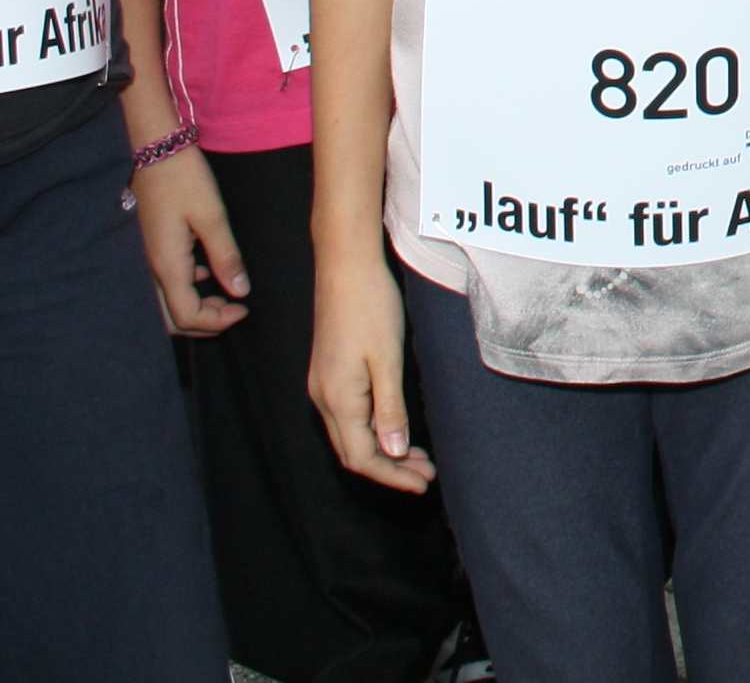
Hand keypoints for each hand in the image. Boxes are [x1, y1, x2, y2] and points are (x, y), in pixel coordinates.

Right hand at [131, 147, 249, 335]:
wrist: (155, 148)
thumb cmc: (185, 178)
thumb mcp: (212, 216)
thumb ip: (226, 256)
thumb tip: (240, 292)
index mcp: (167, 264)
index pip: (186, 315)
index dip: (216, 321)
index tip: (243, 309)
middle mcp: (153, 267)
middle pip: (171, 317)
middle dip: (203, 323)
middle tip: (234, 311)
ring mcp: (150, 257)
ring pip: (167, 301)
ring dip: (196, 306)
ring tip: (225, 295)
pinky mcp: (153, 244)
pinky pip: (167, 280)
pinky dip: (188, 286)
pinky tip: (207, 270)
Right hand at [306, 249, 434, 492]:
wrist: (346, 266)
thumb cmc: (370, 307)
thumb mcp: (387, 360)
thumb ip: (390, 408)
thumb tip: (392, 452)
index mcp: (337, 399)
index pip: (362, 457)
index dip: (392, 476)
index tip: (423, 484)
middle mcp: (323, 398)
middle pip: (353, 452)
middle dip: (390, 468)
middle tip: (427, 473)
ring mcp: (323, 385)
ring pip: (350, 436)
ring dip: (383, 451)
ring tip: (417, 457)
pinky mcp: (329, 373)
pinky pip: (348, 417)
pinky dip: (373, 430)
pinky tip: (395, 427)